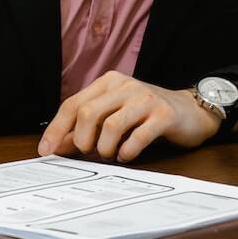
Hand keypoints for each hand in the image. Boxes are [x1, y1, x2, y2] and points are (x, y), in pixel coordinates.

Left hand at [38, 71, 217, 161]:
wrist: (191, 111)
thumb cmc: (147, 115)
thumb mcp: (115, 116)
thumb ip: (86, 128)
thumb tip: (57, 145)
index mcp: (110, 83)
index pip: (73, 104)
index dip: (57, 129)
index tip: (46, 150)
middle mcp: (126, 86)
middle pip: (88, 114)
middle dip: (82, 141)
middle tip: (89, 153)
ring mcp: (146, 99)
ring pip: (110, 126)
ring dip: (105, 149)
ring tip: (111, 154)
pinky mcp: (164, 115)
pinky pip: (137, 138)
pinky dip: (127, 152)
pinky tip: (128, 155)